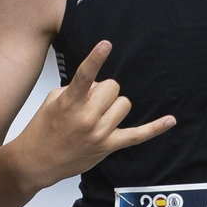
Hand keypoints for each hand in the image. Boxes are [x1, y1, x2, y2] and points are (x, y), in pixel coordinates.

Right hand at [10, 40, 175, 190]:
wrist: (36, 161)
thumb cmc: (42, 129)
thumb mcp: (53, 100)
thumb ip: (77, 89)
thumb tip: (98, 86)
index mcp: (69, 104)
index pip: (84, 77)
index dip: (95, 59)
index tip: (106, 44)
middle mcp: (86, 118)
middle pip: (112, 87)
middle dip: (103, 90)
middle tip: (90, 101)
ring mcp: (99, 133)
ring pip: (124, 104)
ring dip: (114, 105)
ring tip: (98, 114)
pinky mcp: (108, 146)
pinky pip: (138, 135)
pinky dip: (155, 128)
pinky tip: (171, 120)